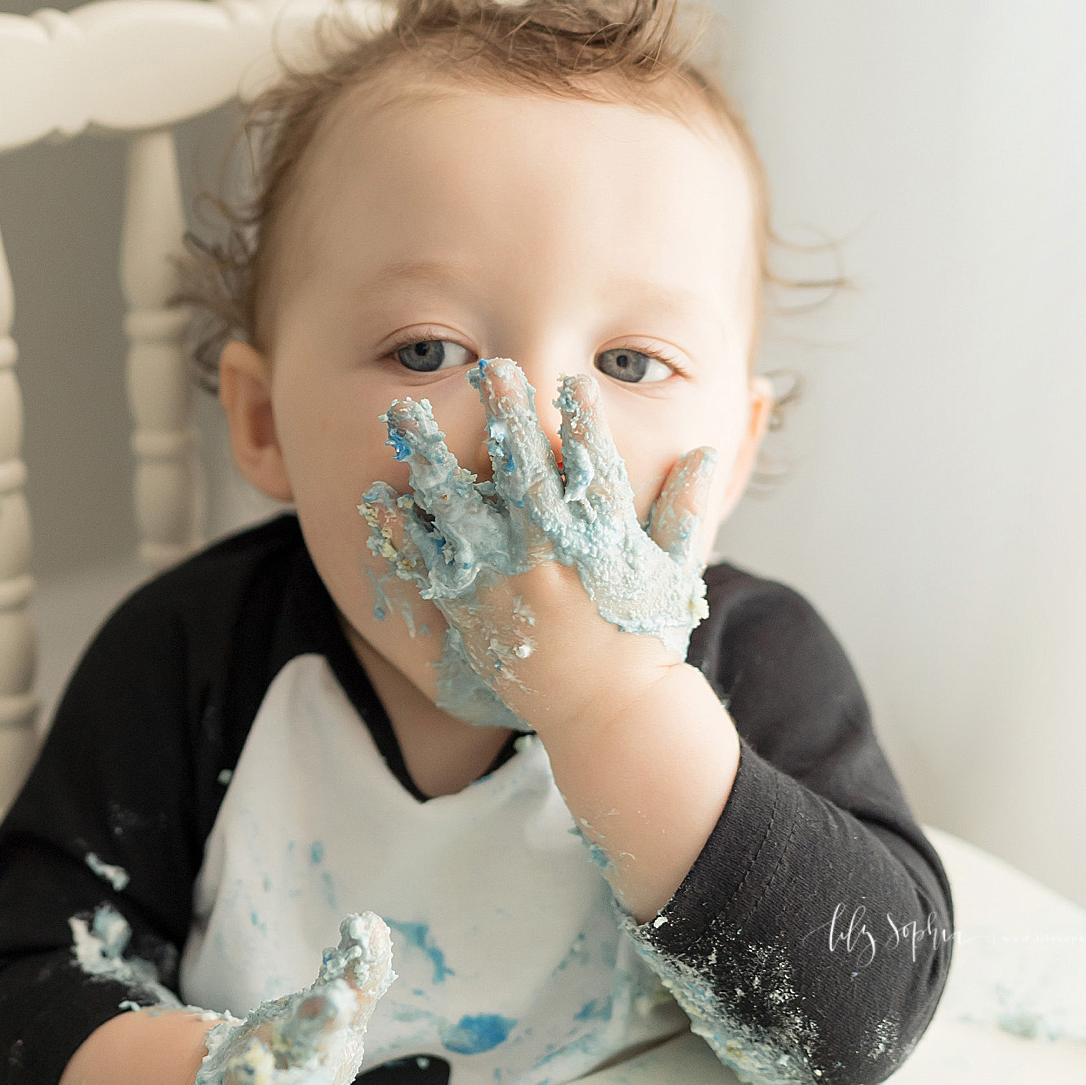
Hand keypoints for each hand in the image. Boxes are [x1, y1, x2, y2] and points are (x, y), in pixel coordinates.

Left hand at [363, 360, 715, 726]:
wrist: (607, 714)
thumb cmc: (641, 639)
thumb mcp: (672, 574)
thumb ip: (684, 512)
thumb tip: (706, 453)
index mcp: (599, 545)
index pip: (595, 470)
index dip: (585, 423)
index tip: (575, 381)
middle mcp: (548, 560)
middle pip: (523, 476)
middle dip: (509, 421)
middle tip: (492, 370)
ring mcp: (504, 586)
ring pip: (462, 511)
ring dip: (434, 459)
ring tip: (407, 416)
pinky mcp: (472, 613)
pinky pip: (430, 567)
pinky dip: (404, 533)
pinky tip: (379, 497)